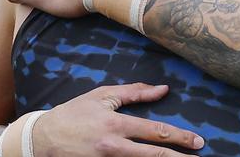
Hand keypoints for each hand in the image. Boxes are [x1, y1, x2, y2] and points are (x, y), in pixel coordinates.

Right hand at [33, 83, 203, 155]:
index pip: (154, 131)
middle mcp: (113, 147)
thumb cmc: (75, 113)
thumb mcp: (104, 96)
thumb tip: (163, 90)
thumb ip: (135, 92)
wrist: (42, 139)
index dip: (179, 137)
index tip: (197, 141)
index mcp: (116, 125)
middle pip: (153, 155)